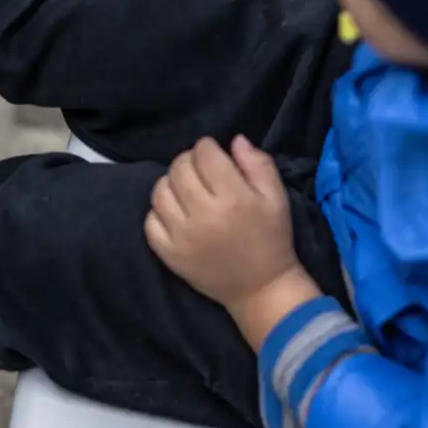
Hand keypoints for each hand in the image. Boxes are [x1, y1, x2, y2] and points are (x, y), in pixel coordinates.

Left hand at [145, 135, 300, 308]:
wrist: (260, 288)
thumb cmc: (271, 238)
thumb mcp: (276, 197)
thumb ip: (258, 164)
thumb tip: (234, 140)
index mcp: (233, 198)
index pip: (204, 154)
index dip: (208, 148)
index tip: (215, 156)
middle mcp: (203, 215)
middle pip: (179, 168)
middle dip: (189, 161)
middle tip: (201, 171)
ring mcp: (182, 237)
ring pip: (160, 191)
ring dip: (171, 183)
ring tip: (186, 189)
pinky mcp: (169, 255)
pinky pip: (150, 221)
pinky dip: (159, 211)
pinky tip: (176, 213)